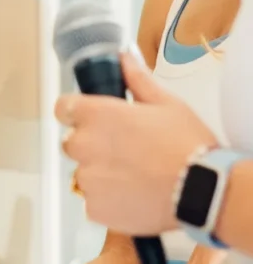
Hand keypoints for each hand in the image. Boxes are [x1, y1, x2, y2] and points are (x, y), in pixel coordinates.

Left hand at [56, 52, 216, 234]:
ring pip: (84, 173)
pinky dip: (109, 199)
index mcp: (96, 115)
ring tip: (136, 175)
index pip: (63, 108)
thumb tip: (124, 57)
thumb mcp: (167, 104)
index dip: (77, 113)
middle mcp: (83, 145)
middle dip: (93, 145)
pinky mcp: (93, 206)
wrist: (201, 191)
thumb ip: (137, 80)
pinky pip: (93, 200)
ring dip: (102, 174)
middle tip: (128, 151)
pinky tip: (134, 194)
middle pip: (73, 142)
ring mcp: (86, 178)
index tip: (94, 119)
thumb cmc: (187, 145)